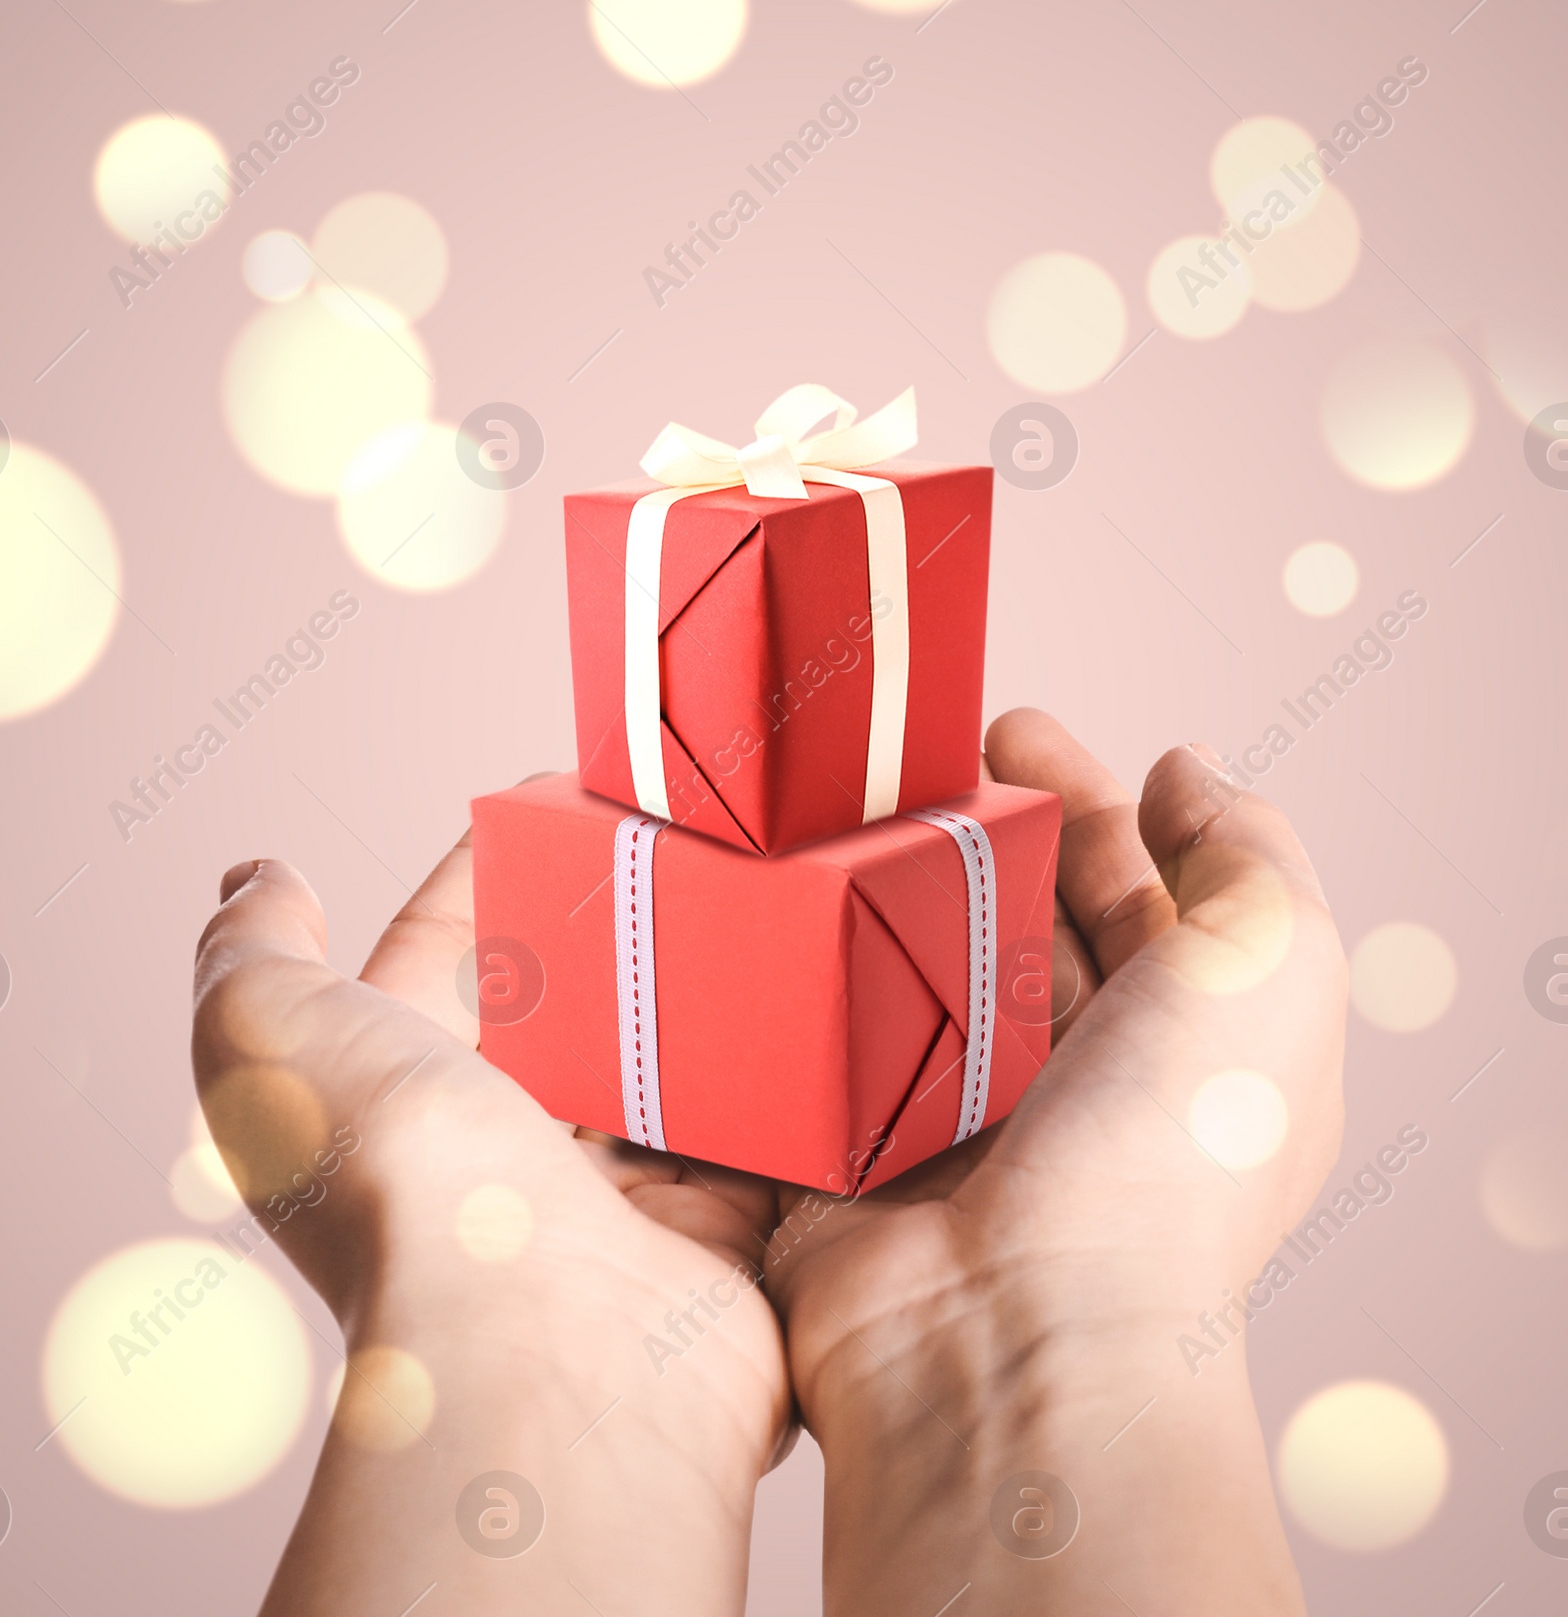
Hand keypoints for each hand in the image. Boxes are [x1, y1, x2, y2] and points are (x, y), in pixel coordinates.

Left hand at [194, 835, 789, 1615]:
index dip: (484, 872)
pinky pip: (750, 1141)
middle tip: (681, 847)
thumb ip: (254, 948)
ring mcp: (606, 1204)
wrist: (540, 1345)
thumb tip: (257, 879)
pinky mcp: (709, 1238)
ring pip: (663, 1069)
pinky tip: (807, 1004)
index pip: (440, 957)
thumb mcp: (269, 1034)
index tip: (553, 795)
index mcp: (398, 1101)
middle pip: (566, 1012)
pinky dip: (774, 1085)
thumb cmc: (396, 1182)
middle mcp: (496, 1159)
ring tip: (757, 902)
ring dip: (700, 997)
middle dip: (612, 931)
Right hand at [761, 709, 1347, 1613]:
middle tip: (920, 746)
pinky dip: (822, 961)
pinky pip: (838, 1026)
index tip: (1019, 729)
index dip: (1086, 802)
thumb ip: (1250, 855)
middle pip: (1021, 916)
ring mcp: (961, 1111)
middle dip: (981, 823)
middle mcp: (1076, 1079)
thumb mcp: (1270, 968)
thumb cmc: (1167, 1150)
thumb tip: (1188, 773)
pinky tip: (791, 892)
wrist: (1013, 1332)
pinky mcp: (859, 1139)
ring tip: (843, 799)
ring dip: (890, 879)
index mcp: (1181, 1042)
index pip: (1134, 892)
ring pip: (923, 959)